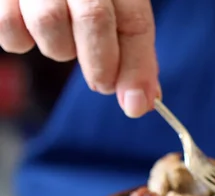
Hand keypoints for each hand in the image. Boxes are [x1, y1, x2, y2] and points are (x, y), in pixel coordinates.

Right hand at [0, 0, 158, 117]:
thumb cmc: (85, 0)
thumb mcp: (117, 15)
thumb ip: (133, 55)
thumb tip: (140, 102)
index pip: (135, 22)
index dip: (137, 68)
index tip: (136, 104)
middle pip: (94, 18)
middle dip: (101, 65)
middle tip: (102, 84)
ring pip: (49, 22)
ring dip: (60, 48)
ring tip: (64, 41)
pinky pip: (9, 27)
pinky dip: (21, 41)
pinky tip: (31, 32)